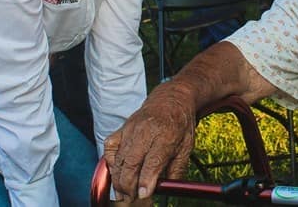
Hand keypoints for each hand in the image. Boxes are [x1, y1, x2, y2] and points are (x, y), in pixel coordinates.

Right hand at [104, 85, 195, 200]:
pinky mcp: (122, 128)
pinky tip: (117, 172)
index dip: (145, 180)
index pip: (153, 160)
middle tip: (130, 199)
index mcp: (167, 134)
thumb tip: (165, 190)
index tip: (142, 195)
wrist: (170, 100)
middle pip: (132, 162)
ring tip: (122, 193)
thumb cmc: (180, 125)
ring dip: (118, 179)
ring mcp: (131, 128)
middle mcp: (146, 131)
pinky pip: (110, 147)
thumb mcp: (186, 147)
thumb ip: (176, 170)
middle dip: (128, 185)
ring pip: (119, 157)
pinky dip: (110, 162)